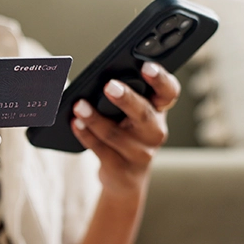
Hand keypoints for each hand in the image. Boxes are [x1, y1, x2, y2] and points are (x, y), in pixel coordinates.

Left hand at [70, 62, 180, 190]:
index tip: (147, 67)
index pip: (168, 92)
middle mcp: (155, 131)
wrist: (126, 176)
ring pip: (116, 134)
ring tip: (79, 106)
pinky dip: (85, 135)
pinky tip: (75, 123)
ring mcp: (141, 153)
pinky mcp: (121, 168)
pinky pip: (101, 150)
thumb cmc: (127, 133)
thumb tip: (97, 80)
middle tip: (110, 86)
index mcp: (159, 110)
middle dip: (126, 99)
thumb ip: (125, 96)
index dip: (160, 79)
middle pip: (143, 114)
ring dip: (95, 119)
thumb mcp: (132, 114)